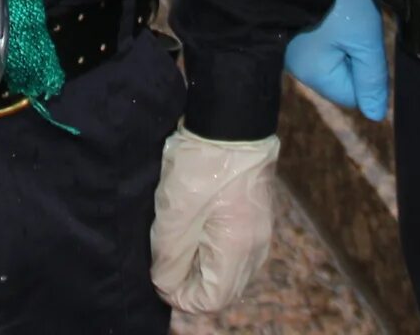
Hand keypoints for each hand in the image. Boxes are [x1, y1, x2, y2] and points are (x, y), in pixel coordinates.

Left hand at [148, 125, 280, 313]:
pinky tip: (195, 225)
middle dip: (191, 282)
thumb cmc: (201, 166)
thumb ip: (170, 258)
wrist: (231, 121)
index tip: (158, 275)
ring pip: (229, 270)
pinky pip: (235, 249)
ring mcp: (260, 232)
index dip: (180, 296)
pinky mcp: (257, 216)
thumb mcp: (174, 214)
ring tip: (177, 240)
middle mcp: (256, 248)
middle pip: (223, 289)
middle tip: (165, 258)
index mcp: (238, 251)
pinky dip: (213, 248)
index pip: (211, 300)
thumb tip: (167, 285)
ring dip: (202, 265)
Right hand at [284, 0, 390, 119]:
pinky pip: (319, 33)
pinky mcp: (287, 21)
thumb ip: (372, 78)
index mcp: (311, 72)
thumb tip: (376, 116)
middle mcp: (294, 63)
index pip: (352, 94)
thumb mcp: (366, 36)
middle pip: (342, 72)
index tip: (365, 36)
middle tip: (354, 18)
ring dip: (346, 32)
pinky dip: (331, 19)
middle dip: (355, 48)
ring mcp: (288, 41)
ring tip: (344, 4)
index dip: (368, 68)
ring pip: (333, 51)